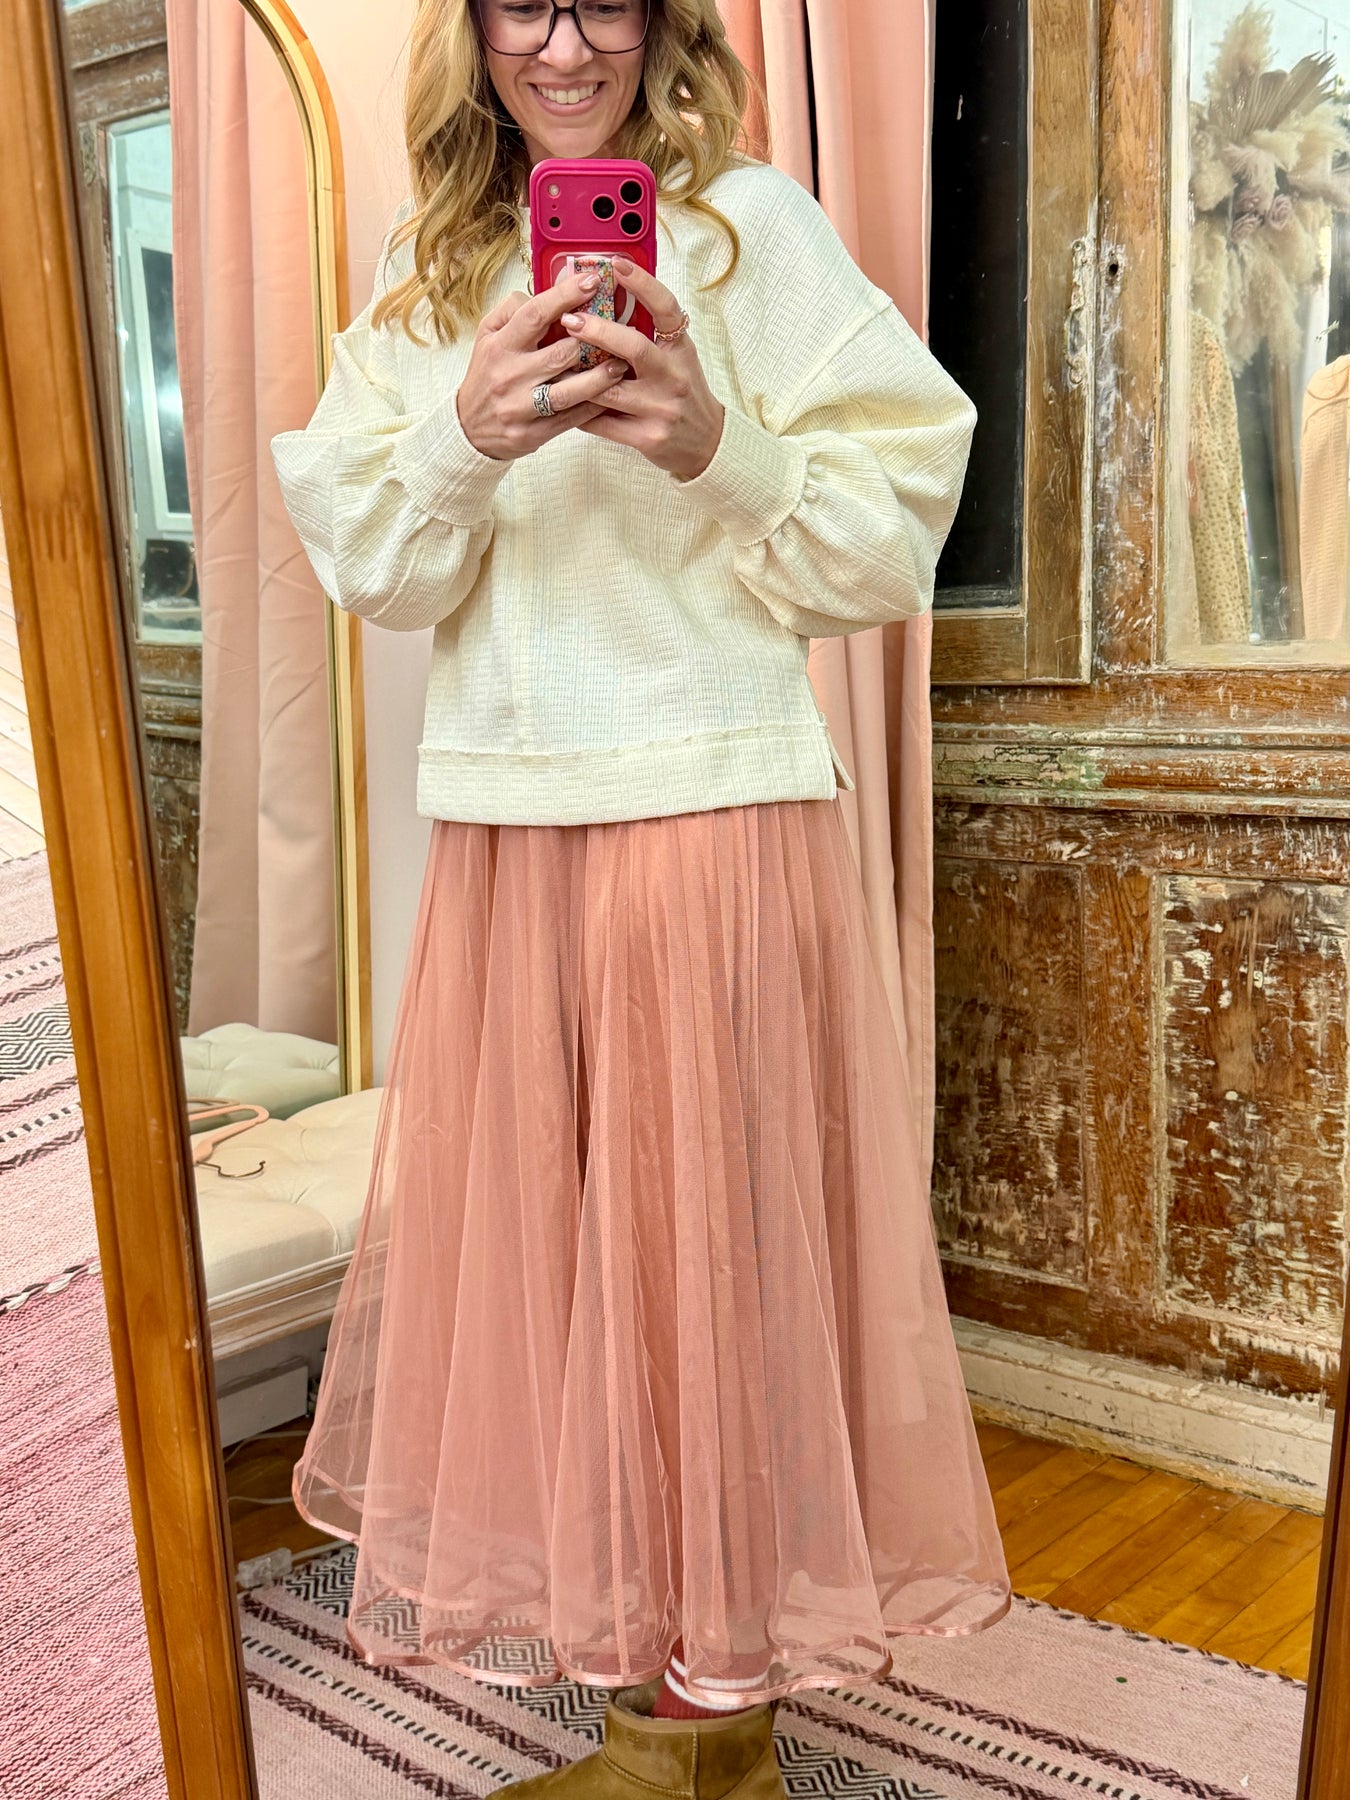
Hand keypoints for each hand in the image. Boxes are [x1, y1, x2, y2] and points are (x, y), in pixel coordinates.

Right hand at [456, 268, 628, 461]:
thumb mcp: (487, 336)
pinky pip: (571, 418)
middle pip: (561, 353)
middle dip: (593, 340)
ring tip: (620, 364)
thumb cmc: (486, 375)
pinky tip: (611, 395)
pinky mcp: (534, 433)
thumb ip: (512, 310)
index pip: (535, 315)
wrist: (468, 429)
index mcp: (500, 346)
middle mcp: (510, 375)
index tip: (591, 281)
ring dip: (600, 377)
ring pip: (570, 390)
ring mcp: (523, 407)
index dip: (565, 296)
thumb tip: (543, 293)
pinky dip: (594, 406)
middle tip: (619, 328)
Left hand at [563, 259, 724, 480]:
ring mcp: (660, 408)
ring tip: (553, 359)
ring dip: (578, 374)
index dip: (643, 284)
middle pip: (634, 347)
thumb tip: (609, 296)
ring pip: (609, 389)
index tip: (616, 264)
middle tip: (570, 319)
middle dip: (598, 331)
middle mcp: (673, 376)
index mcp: (681, 349)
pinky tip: (562, 397)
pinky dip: (579, 410)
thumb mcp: (677, 356)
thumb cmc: (682, 391)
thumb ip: (651, 332)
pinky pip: (603, 422)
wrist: (705, 442)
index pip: (666, 309)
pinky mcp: (647, 437)